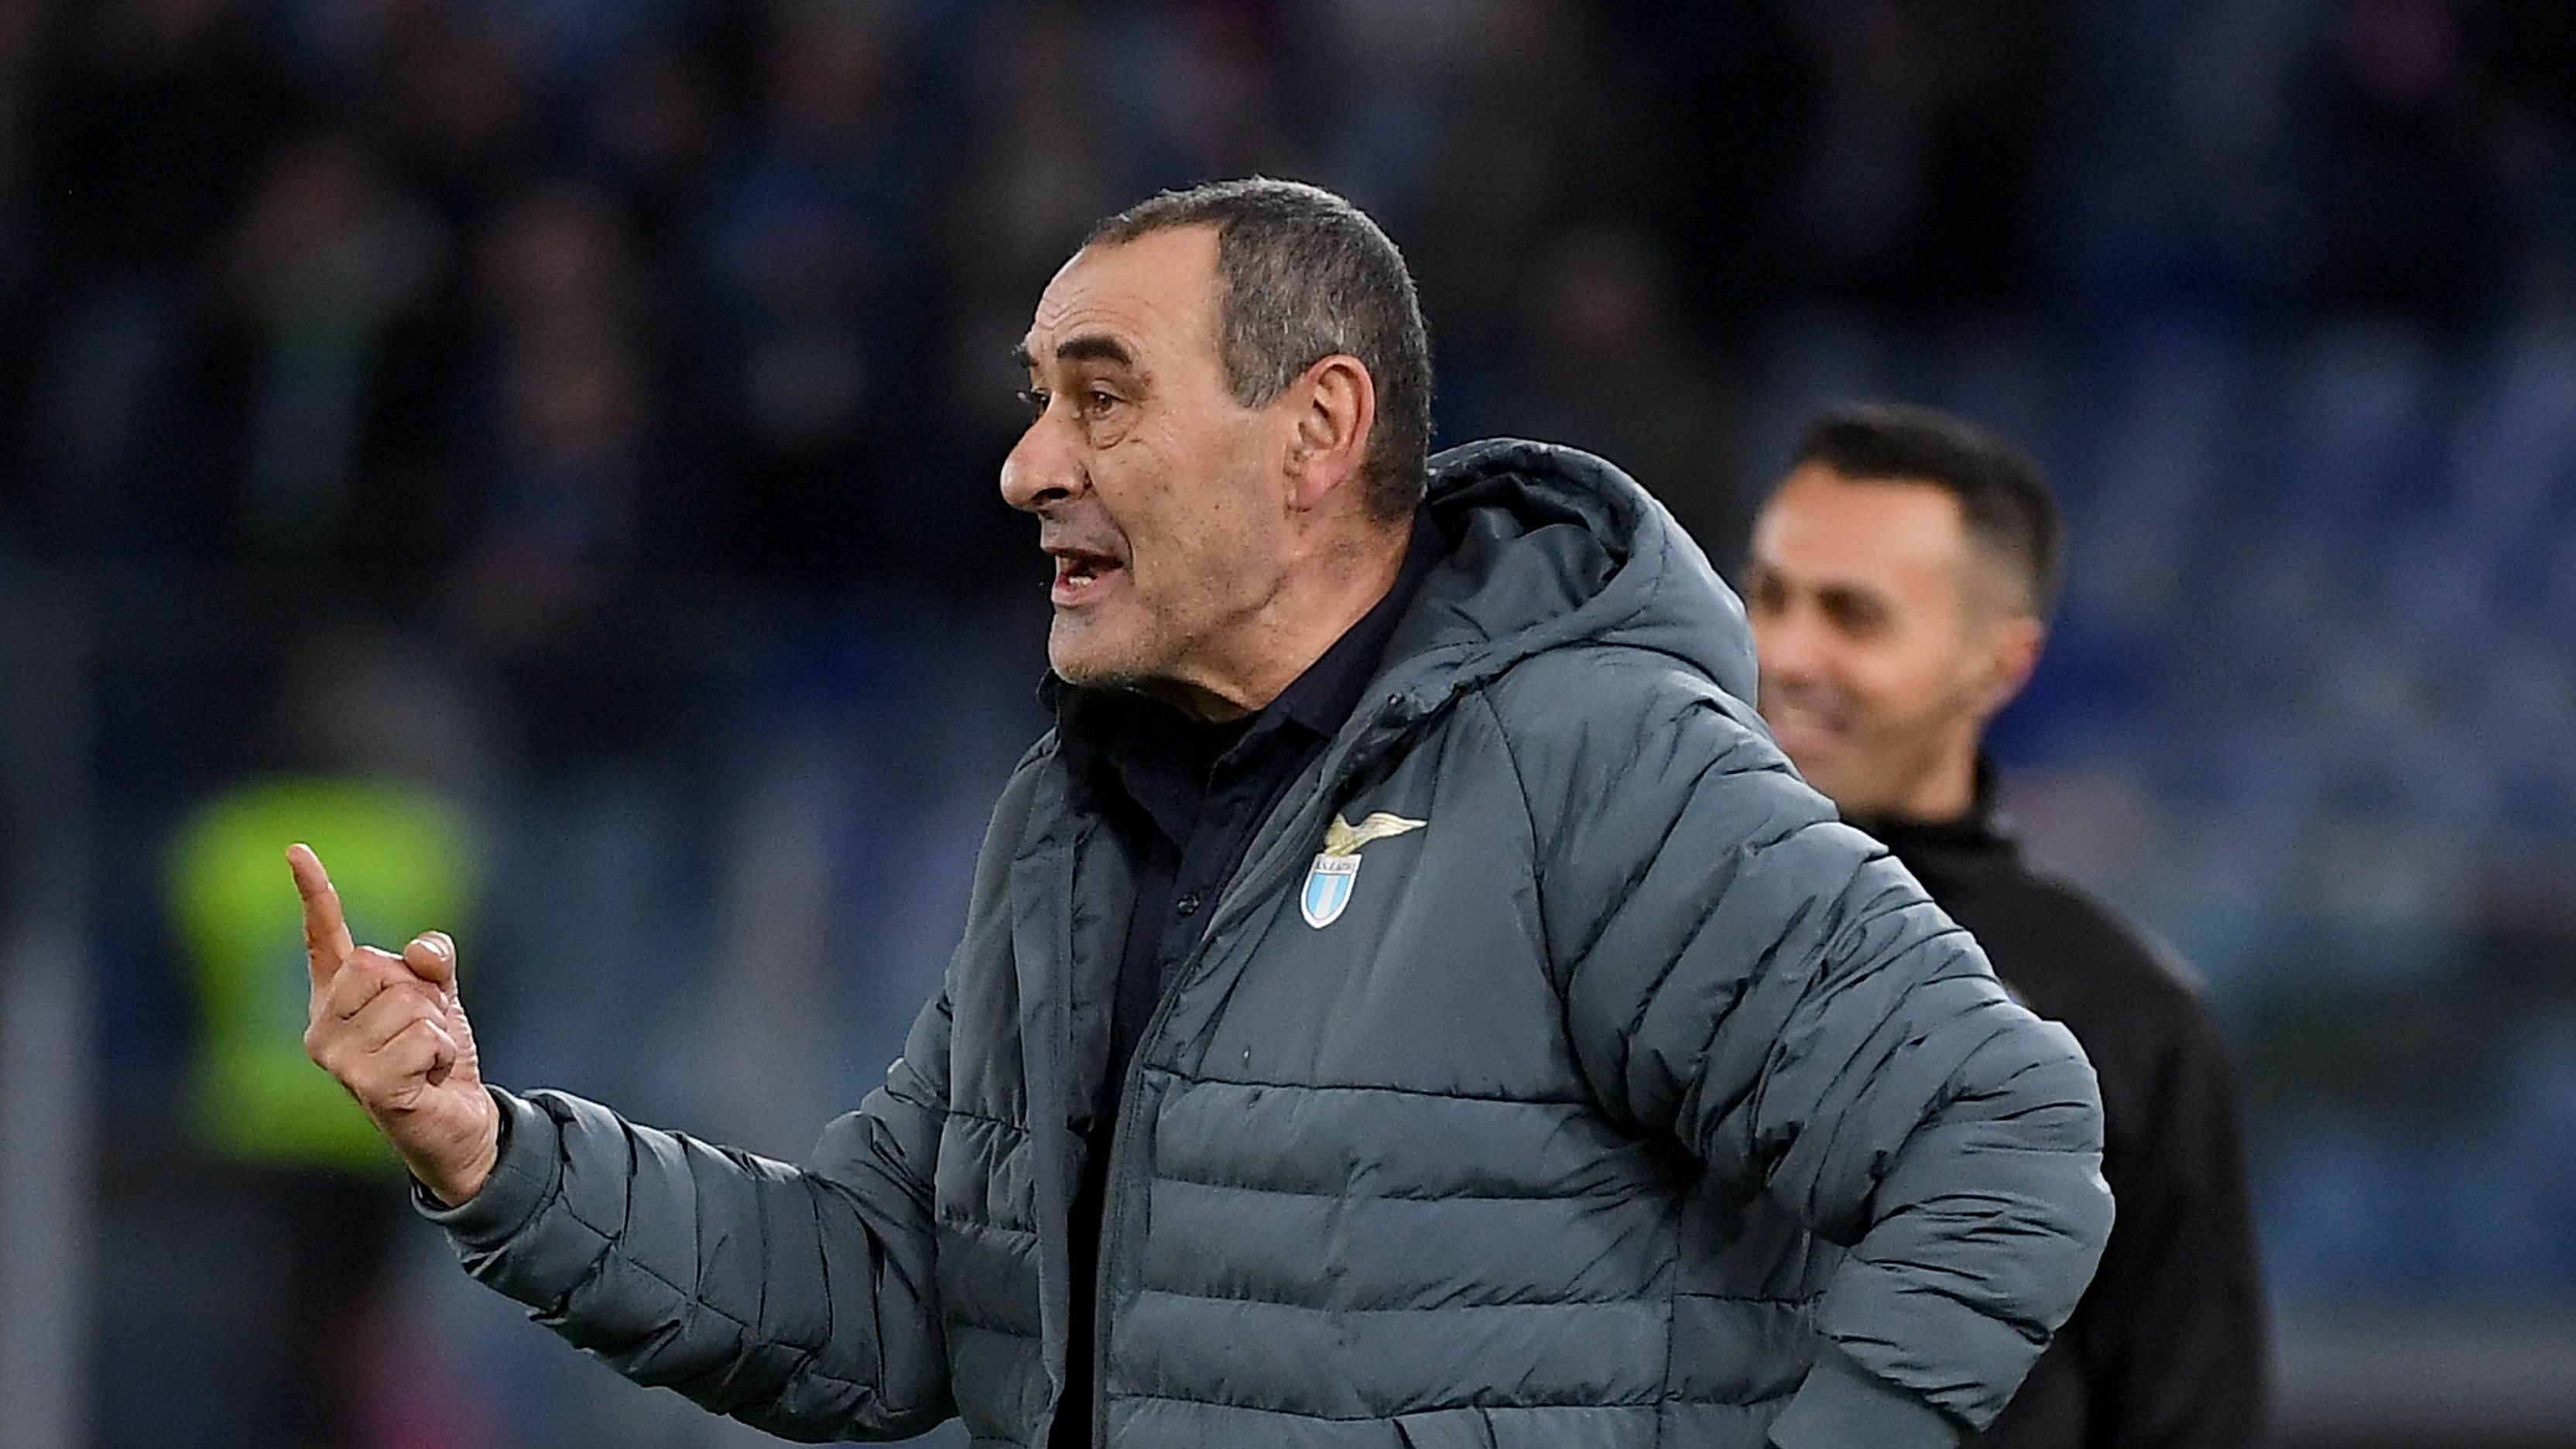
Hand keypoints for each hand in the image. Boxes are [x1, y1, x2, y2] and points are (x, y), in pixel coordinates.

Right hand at [291, 842, 499, 1204]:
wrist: (457, 1122)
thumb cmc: (435, 1059)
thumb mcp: (438, 999)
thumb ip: (430, 962)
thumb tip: (421, 950)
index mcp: (336, 999)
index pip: (324, 940)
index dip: (315, 894)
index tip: (298, 851)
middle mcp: (323, 1029)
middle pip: (378, 967)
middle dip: (420, 993)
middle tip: (422, 1032)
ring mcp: (339, 1060)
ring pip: (407, 1002)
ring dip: (435, 1027)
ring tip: (424, 1060)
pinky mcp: (367, 1086)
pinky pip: (423, 1038)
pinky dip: (441, 1052)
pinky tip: (428, 1078)